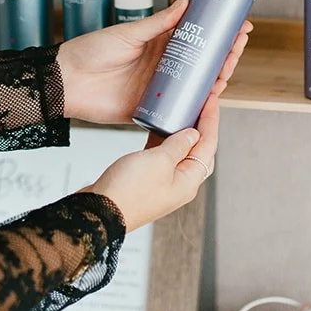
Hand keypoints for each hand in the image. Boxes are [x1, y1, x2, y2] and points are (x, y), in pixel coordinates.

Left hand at [56, 2, 251, 124]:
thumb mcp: (127, 33)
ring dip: (216, 79)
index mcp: (159, 44)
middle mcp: (164, 66)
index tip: (238, 26)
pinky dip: (196, 107)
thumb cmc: (90, 52)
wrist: (66, 82)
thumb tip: (186, 2)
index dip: (218, 34)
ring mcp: (159, 89)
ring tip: (229, 68)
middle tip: (238, 45)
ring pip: (195, 86)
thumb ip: (157, 23)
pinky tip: (212, 100)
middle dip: (224, 55)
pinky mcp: (151, 110)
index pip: (196, 38)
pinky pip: (178, 111)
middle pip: (202, 63)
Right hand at [90, 91, 218, 231]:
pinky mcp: (148, 182)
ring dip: (182, 133)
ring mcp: (164, 184)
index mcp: (189, 181)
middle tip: (200, 105)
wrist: (100, 211)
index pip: (208, 145)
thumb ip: (178, 145)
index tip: (211, 99)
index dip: (211, 120)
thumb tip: (192, 134)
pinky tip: (158, 129)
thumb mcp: (158, 160)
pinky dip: (164, 142)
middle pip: (199, 150)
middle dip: (202, 127)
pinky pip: (163, 158)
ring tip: (181, 112)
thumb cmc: (128, 191)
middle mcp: (180, 184)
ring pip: (180, 153)